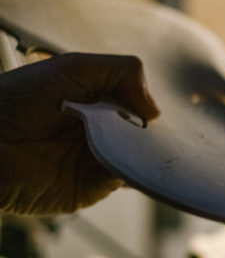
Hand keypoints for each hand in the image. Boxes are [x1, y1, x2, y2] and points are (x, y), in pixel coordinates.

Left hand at [0, 52, 159, 215]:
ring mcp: (96, 161)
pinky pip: (124, 180)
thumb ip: (121, 72)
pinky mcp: (91, 189)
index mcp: (93, 100)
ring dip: (152, 153)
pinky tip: (144, 161)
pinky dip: (138, 173)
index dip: (151, 104)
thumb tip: (155, 110)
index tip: (172, 106)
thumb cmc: (18, 99)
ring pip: (139, 158)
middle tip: (174, 129)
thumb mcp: (73, 68)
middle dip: (157, 131)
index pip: (136, 102)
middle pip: (142, 133)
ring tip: (164, 146)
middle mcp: (98, 131)